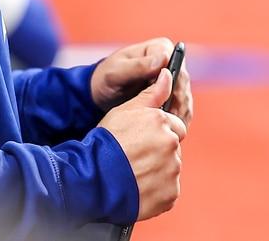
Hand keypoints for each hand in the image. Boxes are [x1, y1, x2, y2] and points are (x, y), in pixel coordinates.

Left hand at [92, 39, 192, 128]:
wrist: (100, 93)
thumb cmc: (105, 78)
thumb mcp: (117, 72)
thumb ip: (139, 66)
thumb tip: (163, 58)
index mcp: (159, 48)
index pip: (178, 67)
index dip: (175, 87)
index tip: (167, 104)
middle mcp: (170, 61)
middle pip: (183, 85)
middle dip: (178, 104)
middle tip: (169, 122)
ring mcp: (172, 78)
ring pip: (184, 98)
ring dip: (179, 114)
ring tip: (169, 130)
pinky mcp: (171, 94)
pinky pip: (181, 108)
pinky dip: (177, 120)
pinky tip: (169, 130)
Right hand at [99, 69, 186, 221]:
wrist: (93, 180)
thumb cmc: (106, 142)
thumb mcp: (126, 110)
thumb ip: (152, 93)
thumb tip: (168, 74)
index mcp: (163, 122)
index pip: (175, 125)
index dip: (158, 132)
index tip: (142, 140)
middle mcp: (171, 145)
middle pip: (173, 147)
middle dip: (160, 151)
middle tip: (136, 158)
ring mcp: (172, 171)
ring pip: (171, 168)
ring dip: (158, 171)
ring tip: (135, 174)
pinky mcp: (170, 193)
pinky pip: (168, 190)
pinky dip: (158, 191)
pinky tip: (139, 188)